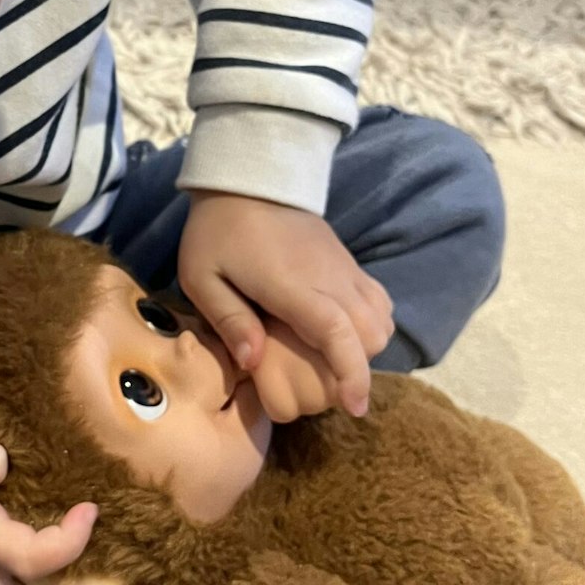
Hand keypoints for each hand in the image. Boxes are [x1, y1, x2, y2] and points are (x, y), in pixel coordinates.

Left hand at [178, 191, 392, 415]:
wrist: (250, 179)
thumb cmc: (218, 231)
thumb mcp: (203, 276)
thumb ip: (228, 319)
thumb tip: (254, 363)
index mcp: (291, 284)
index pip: (337, 332)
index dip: (351, 373)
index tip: (356, 406)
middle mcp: (329, 278)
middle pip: (370, 333)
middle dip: (359, 368)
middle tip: (326, 387)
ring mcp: (344, 269)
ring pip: (381, 319)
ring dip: (367, 348)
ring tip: (336, 364)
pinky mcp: (348, 263)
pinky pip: (379, 301)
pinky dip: (373, 325)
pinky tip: (345, 336)